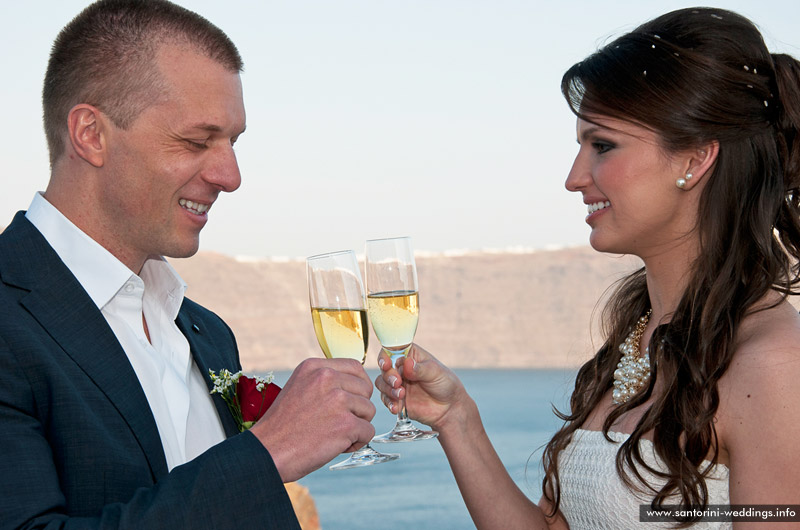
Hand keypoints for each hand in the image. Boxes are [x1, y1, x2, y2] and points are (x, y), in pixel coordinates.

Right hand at [250, 358, 375, 481]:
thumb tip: (356, 383)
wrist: (266, 452)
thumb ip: (324, 381)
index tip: (349, 401)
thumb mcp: (299, 388)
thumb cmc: (282, 426)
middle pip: (365, 389)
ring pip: (369, 411)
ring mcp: (337, 400)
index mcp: (314, 367)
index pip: (354, 366)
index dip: (357, 386)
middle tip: (337, 423)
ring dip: (357, 426)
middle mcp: (326, 378)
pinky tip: (336, 446)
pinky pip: (368, 431)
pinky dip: (356, 442)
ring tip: (333, 434)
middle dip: (357, 409)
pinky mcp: (345, 424)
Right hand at [375, 344, 467, 431]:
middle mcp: (401, 368)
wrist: (449, 408)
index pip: (392, 351)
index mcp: (410, 355)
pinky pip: (385, 399)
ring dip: (388, 389)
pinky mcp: (396, 399)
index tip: (387, 364)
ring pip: (381, 383)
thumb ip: (420, 369)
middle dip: (388, 376)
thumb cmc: (445, 384)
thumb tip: (407, 363)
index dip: (385, 357)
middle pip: (384, 368)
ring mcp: (398, 383)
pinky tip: (396, 407)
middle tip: (398, 383)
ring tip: (401, 395)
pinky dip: (388, 403)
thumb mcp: (436, 372)